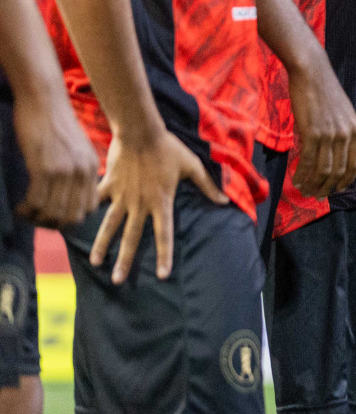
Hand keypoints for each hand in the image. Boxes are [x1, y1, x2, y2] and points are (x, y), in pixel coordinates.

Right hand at [13, 83, 98, 228]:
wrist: (44, 100)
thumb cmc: (55, 124)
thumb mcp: (76, 149)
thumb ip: (76, 172)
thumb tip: (66, 197)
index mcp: (92, 168)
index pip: (89, 208)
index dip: (70, 218)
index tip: (53, 216)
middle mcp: (82, 172)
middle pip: (71, 216)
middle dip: (52, 223)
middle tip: (35, 219)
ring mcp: (64, 171)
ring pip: (53, 212)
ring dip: (36, 218)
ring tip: (25, 213)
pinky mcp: (44, 168)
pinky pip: (36, 202)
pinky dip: (26, 210)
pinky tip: (19, 207)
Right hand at [92, 124, 227, 283]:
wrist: (141, 132)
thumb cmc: (169, 148)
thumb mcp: (193, 166)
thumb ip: (208, 186)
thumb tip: (224, 202)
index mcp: (161, 202)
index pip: (164, 234)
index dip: (164, 255)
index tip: (161, 275)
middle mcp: (139, 204)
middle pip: (132, 238)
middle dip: (125, 261)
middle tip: (118, 281)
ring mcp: (121, 196)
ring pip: (109, 226)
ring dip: (102, 245)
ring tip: (95, 263)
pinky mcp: (108, 186)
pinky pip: (96, 202)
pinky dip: (86, 212)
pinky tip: (74, 226)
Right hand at [287, 58, 355, 198]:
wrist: (312, 72)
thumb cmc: (323, 91)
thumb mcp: (342, 113)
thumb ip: (340, 133)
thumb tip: (330, 154)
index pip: (355, 163)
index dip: (346, 180)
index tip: (338, 189)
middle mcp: (346, 134)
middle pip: (338, 171)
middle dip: (327, 187)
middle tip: (317, 196)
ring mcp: (330, 134)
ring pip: (323, 170)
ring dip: (313, 184)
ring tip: (305, 191)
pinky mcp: (313, 132)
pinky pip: (308, 161)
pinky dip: (302, 174)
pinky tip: (296, 180)